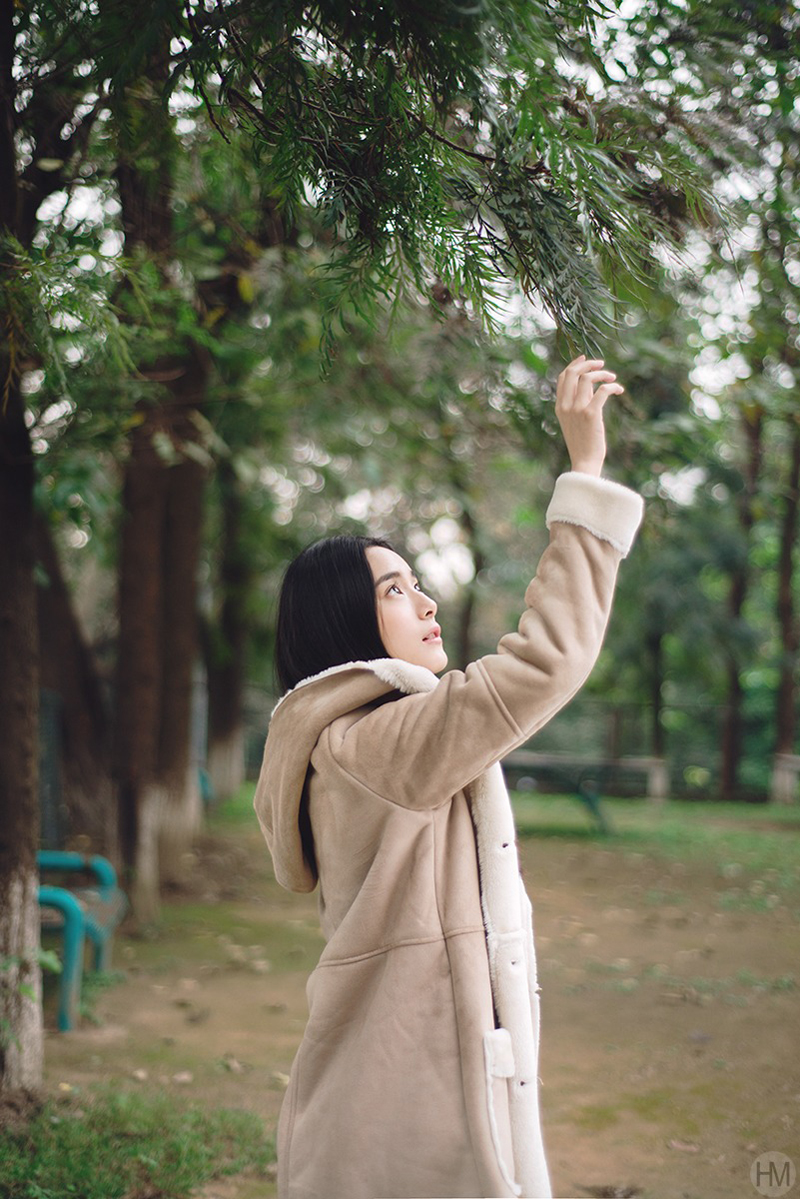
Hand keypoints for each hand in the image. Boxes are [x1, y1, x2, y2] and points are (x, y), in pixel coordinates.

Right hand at [555, 354, 622, 476]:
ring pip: (587, 378)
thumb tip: (587, 386)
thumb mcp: (573, 422)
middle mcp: (566, 406)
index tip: (585, 359)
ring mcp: (577, 409)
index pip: (563, 377)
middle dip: (588, 364)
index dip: (575, 364)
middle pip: (573, 373)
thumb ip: (576, 404)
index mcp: (559, 406)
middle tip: (602, 365)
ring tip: (612, 378)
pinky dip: (613, 386)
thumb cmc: (582, 443)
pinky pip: (603, 390)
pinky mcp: (591, 414)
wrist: (584, 462)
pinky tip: (619, 390)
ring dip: (603, 374)